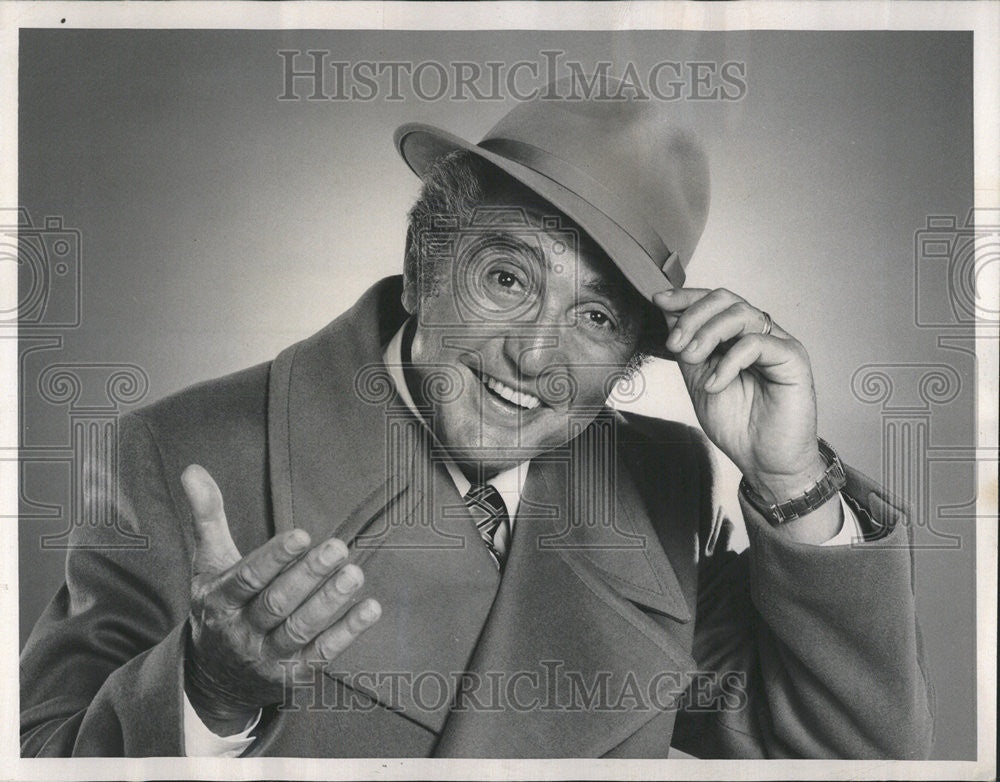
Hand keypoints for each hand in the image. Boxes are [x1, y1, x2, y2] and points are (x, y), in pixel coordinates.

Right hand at [180, 464, 380, 734]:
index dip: (274, 558)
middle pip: (276, 604)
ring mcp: (267, 656)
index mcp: (219, 600)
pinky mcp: (292, 675)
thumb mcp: (208, 563)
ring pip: (300, 630)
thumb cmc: (219, 605)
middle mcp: (241, 631)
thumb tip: (193, 469)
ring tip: (355, 574)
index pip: (247, 578)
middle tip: (338, 548)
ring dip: (329, 603)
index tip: (301, 534)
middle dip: (308, 576)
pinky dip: (347, 633)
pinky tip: (370, 608)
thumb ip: (207, 517)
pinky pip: (321, 654)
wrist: (215, 678)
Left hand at [652, 287, 827, 502]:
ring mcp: (778, 344)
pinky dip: (728, 361)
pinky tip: (715, 384)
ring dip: (707, 333)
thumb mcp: (698, 380)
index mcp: (738, 337)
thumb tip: (669, 315)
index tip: (660, 301)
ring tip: (692, 359)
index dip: (686, 297)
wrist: (763, 461)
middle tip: (675, 344)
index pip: (714, 303)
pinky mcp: (793, 359)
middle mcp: (760, 335)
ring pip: (741, 313)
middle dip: (693, 316)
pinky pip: (757, 343)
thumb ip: (687, 349)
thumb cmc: (738, 425)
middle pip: (726, 299)